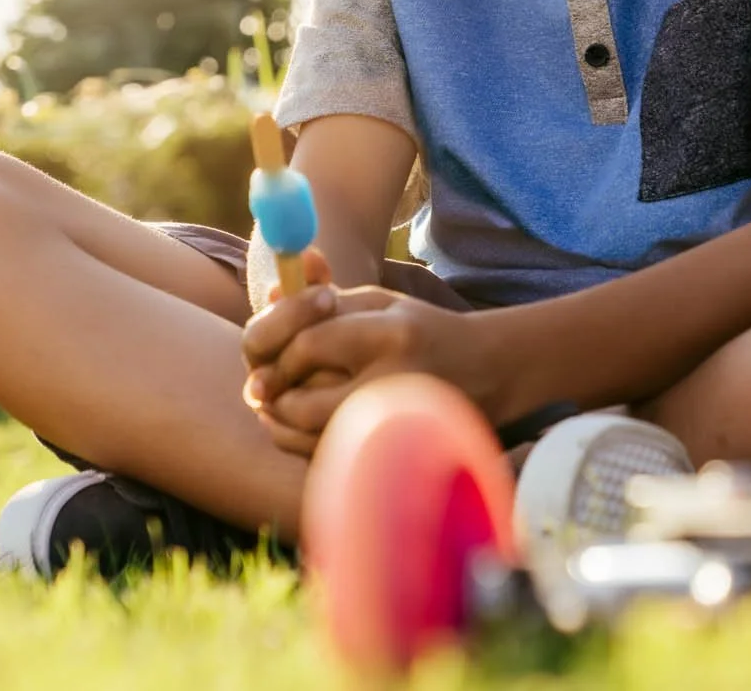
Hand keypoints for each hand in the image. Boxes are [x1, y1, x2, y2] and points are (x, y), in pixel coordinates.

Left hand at [240, 265, 494, 456]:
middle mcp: (392, 384)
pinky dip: (299, 441)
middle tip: (264, 383)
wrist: (486, 371)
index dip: (283, 347)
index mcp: (391, 336)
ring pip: (305, 439)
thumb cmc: (421, 330)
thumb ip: (320, 299)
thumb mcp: (378, 302)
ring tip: (278, 400)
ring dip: (279, 419)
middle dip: (275, 391)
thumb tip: (270, 294)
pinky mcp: (388, 454)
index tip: (283, 349)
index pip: (309, 346)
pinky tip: (301, 421)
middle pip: (299, 401)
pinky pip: (322, 457)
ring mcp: (391, 427)